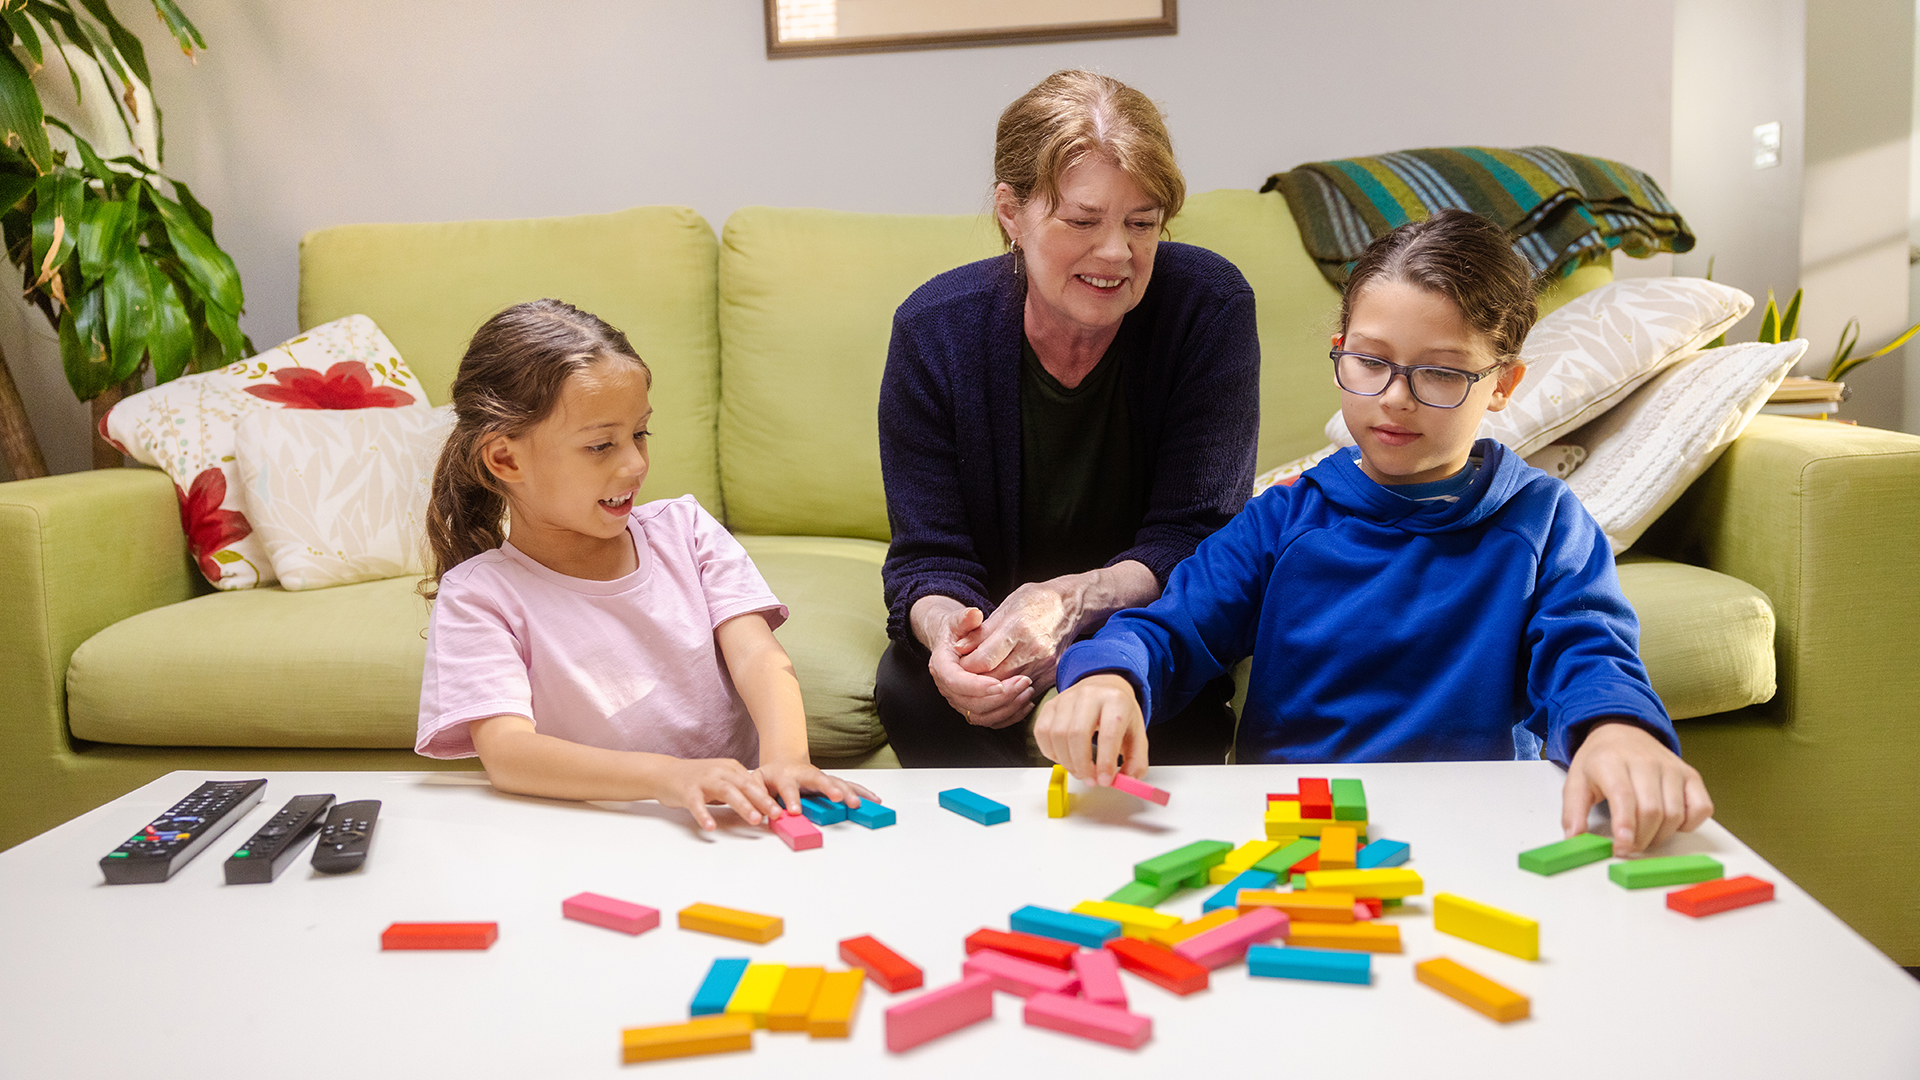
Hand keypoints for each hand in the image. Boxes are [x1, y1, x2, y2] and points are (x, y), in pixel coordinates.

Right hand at [653, 757, 780, 831]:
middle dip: (762, 800)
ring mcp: (703, 780)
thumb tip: (761, 807)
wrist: (665, 773)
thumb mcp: (722, 779)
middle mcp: (719, 771)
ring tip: (754, 819)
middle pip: (744, 785)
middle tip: (776, 814)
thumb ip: (739, 789)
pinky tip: (710, 827)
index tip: (781, 810)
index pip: (753, 783)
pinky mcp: (687, 791)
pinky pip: (697, 804)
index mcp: (730, 768)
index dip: (767, 796)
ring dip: (742, 805)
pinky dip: (704, 815)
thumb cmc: (697, 778)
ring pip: (726, 791)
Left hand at [753, 760, 879, 816]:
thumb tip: (759, 813)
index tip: (794, 811)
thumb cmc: (769, 777)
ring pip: (836, 782)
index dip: (792, 799)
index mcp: (785, 776)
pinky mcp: (831, 782)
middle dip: (830, 789)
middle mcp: (806, 774)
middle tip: (839, 798)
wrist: (782, 762)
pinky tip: (874, 800)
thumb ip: (756, 797)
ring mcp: (820, 777)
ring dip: (848, 792)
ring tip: (858, 804)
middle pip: (819, 779)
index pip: (788, 787)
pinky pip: (848, 786)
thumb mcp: (755, 783)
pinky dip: (862, 792)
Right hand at [914, 597, 1032, 727]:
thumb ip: (965, 618)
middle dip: (998, 697)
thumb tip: (974, 615)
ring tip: (1027, 691)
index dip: (977, 685)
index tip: (999, 683)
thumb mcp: (959, 620)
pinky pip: (990, 720)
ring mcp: (959, 701)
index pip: (956, 681)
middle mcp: (947, 688)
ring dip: (1006, 708)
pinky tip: (1025, 702)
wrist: (953, 643)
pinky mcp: (972, 708)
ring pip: (981, 716)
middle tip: (1023, 682)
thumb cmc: (958, 630)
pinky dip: (1008, 716)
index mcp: (941, 666)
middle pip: (970, 703)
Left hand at [958, 578, 1083, 688]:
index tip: (959, 665)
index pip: (984, 659)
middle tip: (965, 677)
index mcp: (1018, 626)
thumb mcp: (1007, 605)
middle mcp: (1034, 647)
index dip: (966, 666)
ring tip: (981, 682)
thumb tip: (958, 648)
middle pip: (995, 678)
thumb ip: (982, 630)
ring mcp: (1046, 663)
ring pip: (1009, 689)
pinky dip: (1011, 692)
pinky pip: (1026, 692)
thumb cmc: (1036, 601)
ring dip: (992, 688)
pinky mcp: (1053, 673)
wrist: (1072, 604)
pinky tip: (1002, 685)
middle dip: (976, 680)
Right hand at [1034, 673, 1148, 784]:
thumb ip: (1137, 762)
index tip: (1105, 780)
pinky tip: (1065, 757)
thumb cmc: (1119, 713)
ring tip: (1080, 771)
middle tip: (1090, 781)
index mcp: (1116, 700)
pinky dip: (1051, 752)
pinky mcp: (1050, 705)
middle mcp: (1089, 694)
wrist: (1103, 687)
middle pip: (1077, 734)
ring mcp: (1066, 698)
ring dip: (1067, 762)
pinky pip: (1042, 733)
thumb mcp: (1137, 735)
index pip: (1108, 733)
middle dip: (1082, 765)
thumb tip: (1126, 782)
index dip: (1105, 761)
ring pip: (1057, 735)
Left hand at [1562, 720, 1712, 854]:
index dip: (1625, 827)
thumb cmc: (1600, 761)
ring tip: (1645, 836)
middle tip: (1629, 846)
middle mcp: (1645, 761)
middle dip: (1641, 838)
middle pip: (1652, 811)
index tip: (1622, 848)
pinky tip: (1671, 823)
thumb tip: (1574, 840)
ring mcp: (1672, 767)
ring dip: (1661, 835)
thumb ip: (1573, 812)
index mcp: (1611, 762)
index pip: (1624, 797)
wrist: (1622, 731)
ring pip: (1676, 814)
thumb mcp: (1576, 782)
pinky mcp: (1691, 774)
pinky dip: (1689, 824)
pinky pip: (1701, 808)